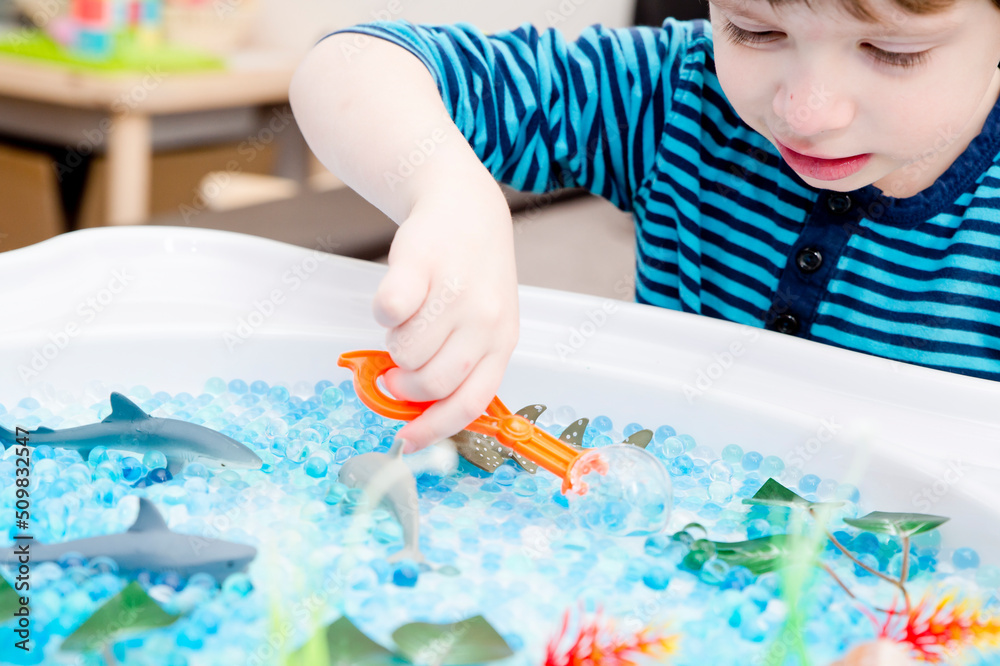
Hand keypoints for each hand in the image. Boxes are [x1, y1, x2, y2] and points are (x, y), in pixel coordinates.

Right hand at [373, 188, 518, 452]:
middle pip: (430, 382)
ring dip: (394, 344)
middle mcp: (485, 320)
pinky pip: (387, 312)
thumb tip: (416, 412)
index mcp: (502, 342)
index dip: (435, 429)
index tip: (408, 442)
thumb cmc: (471, 275)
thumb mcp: (485, 323)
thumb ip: (460, 364)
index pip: (470, 402)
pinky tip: (397, 297)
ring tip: (408, 320)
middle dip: (403, 385)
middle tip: (395, 370)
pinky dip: (382, 312)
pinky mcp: (421, 265)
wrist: (465, 208)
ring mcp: (455, 292)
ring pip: (404, 352)